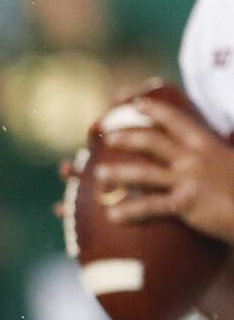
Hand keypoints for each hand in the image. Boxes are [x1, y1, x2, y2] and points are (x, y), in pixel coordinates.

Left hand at [91, 95, 233, 241]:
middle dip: (126, 137)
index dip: (152, 109)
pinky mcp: (187, 203)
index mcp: (205, 144)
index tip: (132, 104)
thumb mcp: (227, 164)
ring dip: (118, 173)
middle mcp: (194, 158)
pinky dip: (130, 211)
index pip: (175, 119)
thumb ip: (207, 159)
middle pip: (152, 141)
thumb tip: (188, 159)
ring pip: (144, 173)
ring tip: (98, 174)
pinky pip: (151, 206)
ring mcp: (189, 179)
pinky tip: (112, 216)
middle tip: (105, 136)